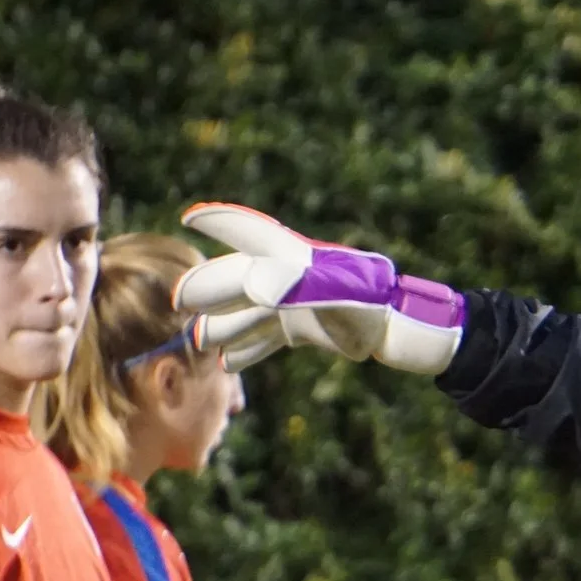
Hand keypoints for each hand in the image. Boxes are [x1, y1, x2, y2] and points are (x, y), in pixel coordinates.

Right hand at [174, 203, 465, 375]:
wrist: (400, 330)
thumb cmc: (373, 306)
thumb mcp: (336, 294)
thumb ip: (295, 287)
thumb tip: (251, 286)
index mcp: (295, 260)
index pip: (252, 234)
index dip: (222, 223)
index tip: (192, 217)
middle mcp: (289, 279)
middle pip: (238, 278)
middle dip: (209, 287)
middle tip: (180, 300)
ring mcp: (294, 305)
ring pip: (246, 313)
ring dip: (221, 324)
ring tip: (197, 338)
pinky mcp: (303, 330)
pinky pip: (265, 339)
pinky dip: (246, 351)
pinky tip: (227, 364)